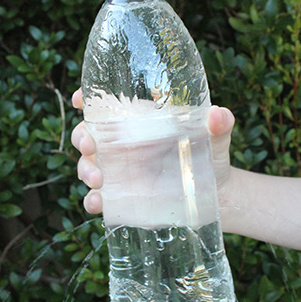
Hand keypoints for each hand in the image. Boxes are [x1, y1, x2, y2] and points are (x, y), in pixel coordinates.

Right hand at [70, 88, 234, 214]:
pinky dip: (92, 200)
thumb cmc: (211, 157)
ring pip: (87, 165)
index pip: (106, 104)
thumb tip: (218, 114)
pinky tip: (98, 203)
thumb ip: (220, 124)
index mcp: (139, 121)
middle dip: (82, 137)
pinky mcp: (122, 198)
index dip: (88, 98)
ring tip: (98, 178)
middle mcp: (123, 145)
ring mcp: (119, 172)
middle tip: (92, 145)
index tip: (80, 99)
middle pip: (87, 134)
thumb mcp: (217, 139)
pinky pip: (98, 198)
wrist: (217, 196)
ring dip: (86, 169)